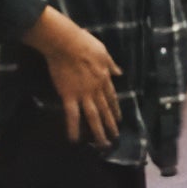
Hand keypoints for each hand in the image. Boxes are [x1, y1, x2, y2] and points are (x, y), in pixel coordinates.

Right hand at [23, 8, 122, 146]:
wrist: (67, 43)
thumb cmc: (85, 43)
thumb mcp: (104, 52)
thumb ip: (111, 65)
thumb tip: (119, 73)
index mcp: (105, 78)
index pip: (112, 98)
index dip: (115, 110)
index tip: (119, 120)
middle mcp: (97, 89)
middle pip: (105, 110)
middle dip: (110, 125)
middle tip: (115, 138)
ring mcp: (83, 94)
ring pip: (93, 116)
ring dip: (99, 131)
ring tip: (103, 144)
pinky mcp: (69, 95)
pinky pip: (72, 115)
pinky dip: (73, 128)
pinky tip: (74, 140)